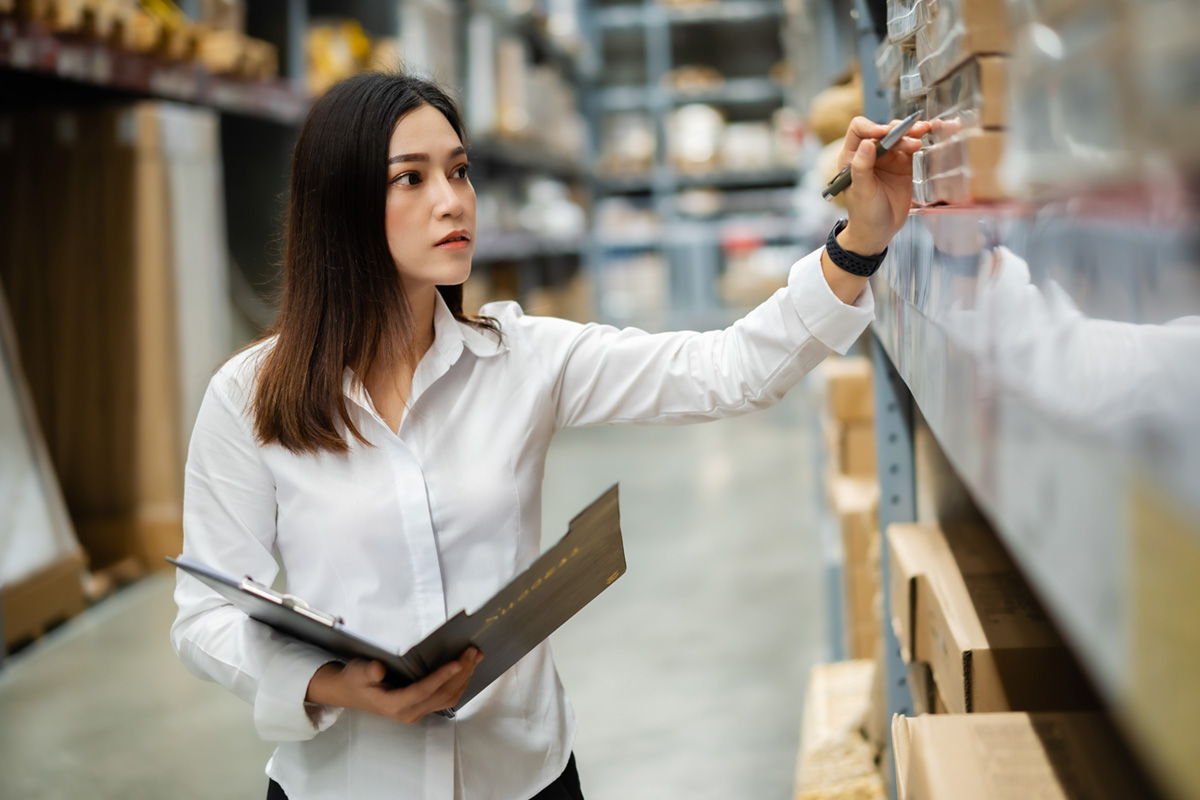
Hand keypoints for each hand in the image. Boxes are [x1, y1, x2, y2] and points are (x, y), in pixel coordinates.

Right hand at [305, 647, 483, 723]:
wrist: (347, 692)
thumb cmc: (354, 680)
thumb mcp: (357, 672)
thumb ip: (368, 672)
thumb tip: (378, 670)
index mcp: (393, 705)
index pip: (424, 690)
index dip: (442, 677)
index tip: (457, 662)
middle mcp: (408, 712)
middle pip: (441, 695)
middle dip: (460, 673)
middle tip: (472, 652)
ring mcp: (416, 712)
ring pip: (447, 698)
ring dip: (464, 678)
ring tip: (475, 657)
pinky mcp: (421, 707)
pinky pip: (445, 698)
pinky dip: (458, 683)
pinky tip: (466, 668)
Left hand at [835, 116, 929, 255]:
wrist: (879, 231)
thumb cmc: (864, 213)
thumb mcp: (862, 191)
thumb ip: (862, 167)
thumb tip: (866, 143)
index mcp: (852, 157)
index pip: (859, 130)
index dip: (872, 127)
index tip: (884, 134)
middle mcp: (869, 153)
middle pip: (882, 130)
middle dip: (896, 128)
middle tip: (911, 132)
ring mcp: (887, 158)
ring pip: (898, 135)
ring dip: (910, 132)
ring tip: (922, 133)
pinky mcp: (903, 164)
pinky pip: (910, 146)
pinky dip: (918, 139)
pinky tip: (926, 136)